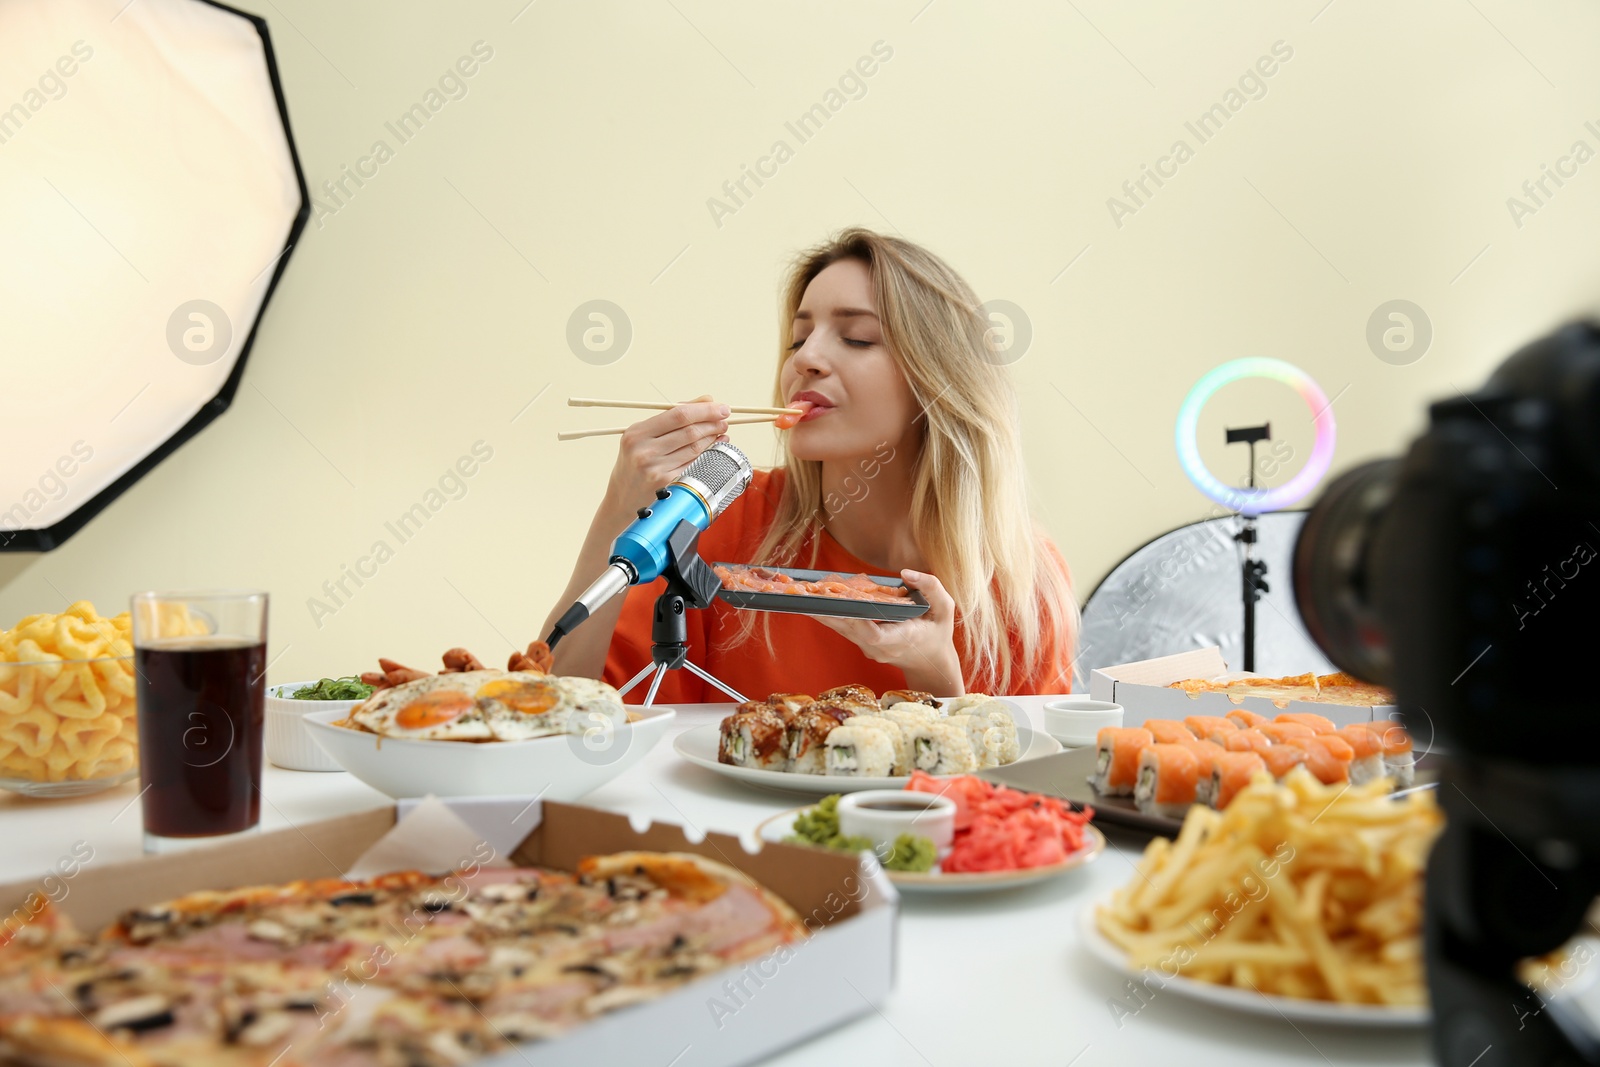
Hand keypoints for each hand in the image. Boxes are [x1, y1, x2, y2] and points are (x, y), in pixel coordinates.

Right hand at [604, 395, 728, 517]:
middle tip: (725, 419)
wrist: (623, 498)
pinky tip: (716, 447)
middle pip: (690, 431)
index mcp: (637, 433)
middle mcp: (644, 452)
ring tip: (721, 431)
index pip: (678, 415)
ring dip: (713, 438)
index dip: (704, 410)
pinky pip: (695, 464)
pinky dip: (710, 453)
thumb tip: (707, 400)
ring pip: (695, 448)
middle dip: (712, 423)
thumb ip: (674, 415)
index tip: (721, 408)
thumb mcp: (644, 435)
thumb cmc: (636, 461)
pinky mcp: (668, 485)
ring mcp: (656, 470)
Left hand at [811, 570, 964, 695]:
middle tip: (806, 593)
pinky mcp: (862, 643)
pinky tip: (814, 598)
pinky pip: (843, 627)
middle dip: (826, 611)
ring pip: (840, 628)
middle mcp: (878, 647)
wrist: (930, 662)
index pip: (873, 633)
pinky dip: (829, 613)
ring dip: (821, 611)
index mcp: (899, 639)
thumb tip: (906, 573)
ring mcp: (868, 648)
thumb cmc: (937, 632)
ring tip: (802, 592)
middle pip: (847, 629)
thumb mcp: (944, 608)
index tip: (841, 604)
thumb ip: (930, 587)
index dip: (856, 620)